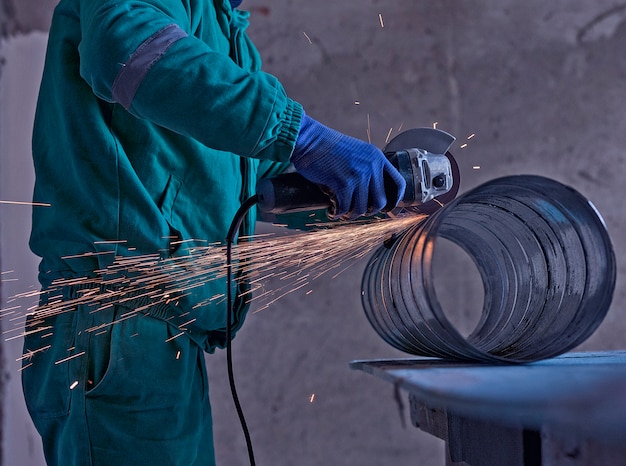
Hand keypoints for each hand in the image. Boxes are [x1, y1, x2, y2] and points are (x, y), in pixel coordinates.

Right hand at [291, 113, 405, 218]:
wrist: (310, 140)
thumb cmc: (328, 146)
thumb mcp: (356, 151)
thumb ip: (366, 166)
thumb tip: (369, 189)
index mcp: (377, 157)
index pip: (398, 183)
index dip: (395, 199)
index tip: (387, 208)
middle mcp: (371, 166)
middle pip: (380, 201)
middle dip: (369, 211)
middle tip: (357, 211)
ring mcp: (358, 175)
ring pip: (362, 207)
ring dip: (352, 214)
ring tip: (343, 213)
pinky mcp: (343, 182)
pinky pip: (345, 207)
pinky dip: (338, 213)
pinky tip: (332, 211)